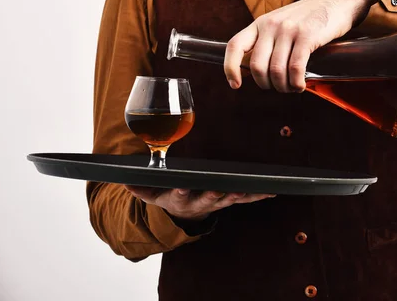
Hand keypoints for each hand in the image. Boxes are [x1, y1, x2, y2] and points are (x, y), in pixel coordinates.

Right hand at [125, 185, 274, 220]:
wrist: (183, 215)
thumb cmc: (168, 198)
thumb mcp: (151, 194)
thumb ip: (140, 188)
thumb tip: (124, 181)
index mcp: (180, 199)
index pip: (179, 195)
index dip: (181, 191)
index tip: (182, 186)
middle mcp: (199, 203)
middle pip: (208, 198)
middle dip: (215, 194)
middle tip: (222, 190)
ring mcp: (216, 202)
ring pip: (230, 198)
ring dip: (242, 195)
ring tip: (255, 190)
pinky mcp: (228, 199)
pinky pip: (245, 198)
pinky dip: (258, 195)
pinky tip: (272, 191)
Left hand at [224, 0, 374, 92]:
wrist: (338, 3)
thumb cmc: (309, 18)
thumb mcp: (281, 23)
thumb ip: (268, 41)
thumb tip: (257, 71)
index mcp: (260, 23)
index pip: (235, 45)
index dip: (230, 68)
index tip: (235, 85)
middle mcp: (271, 25)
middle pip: (257, 66)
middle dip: (266, 84)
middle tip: (278, 88)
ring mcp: (289, 30)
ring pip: (276, 71)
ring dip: (284, 87)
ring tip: (292, 87)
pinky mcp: (307, 36)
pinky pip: (295, 68)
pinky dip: (296, 83)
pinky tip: (300, 85)